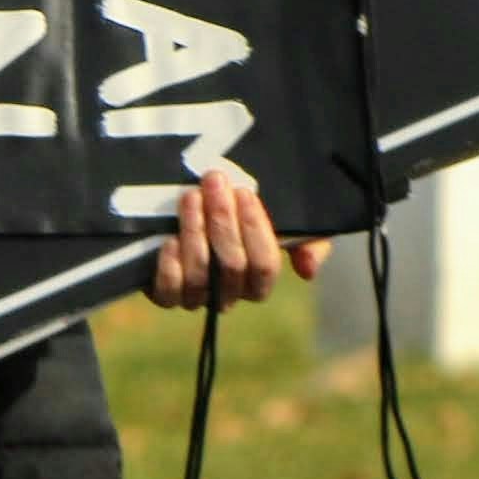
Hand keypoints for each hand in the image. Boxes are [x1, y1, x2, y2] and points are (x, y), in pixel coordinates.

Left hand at [146, 164, 322, 309]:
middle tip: (214, 182)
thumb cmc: (247, 214)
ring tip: (191, 195)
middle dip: (222, 219)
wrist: (198, 207)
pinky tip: (171, 238)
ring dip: (195, 231)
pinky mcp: (167, 294)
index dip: (255, 229)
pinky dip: (170, 266)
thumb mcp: (291, 222)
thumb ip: (311, 241)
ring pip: (200, 275)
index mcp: (259, 280)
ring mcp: (198, 296)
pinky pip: (169, 293)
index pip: (265, 265)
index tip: (245, 192)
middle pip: (232, 265)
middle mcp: (230, 293)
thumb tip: (307, 268)